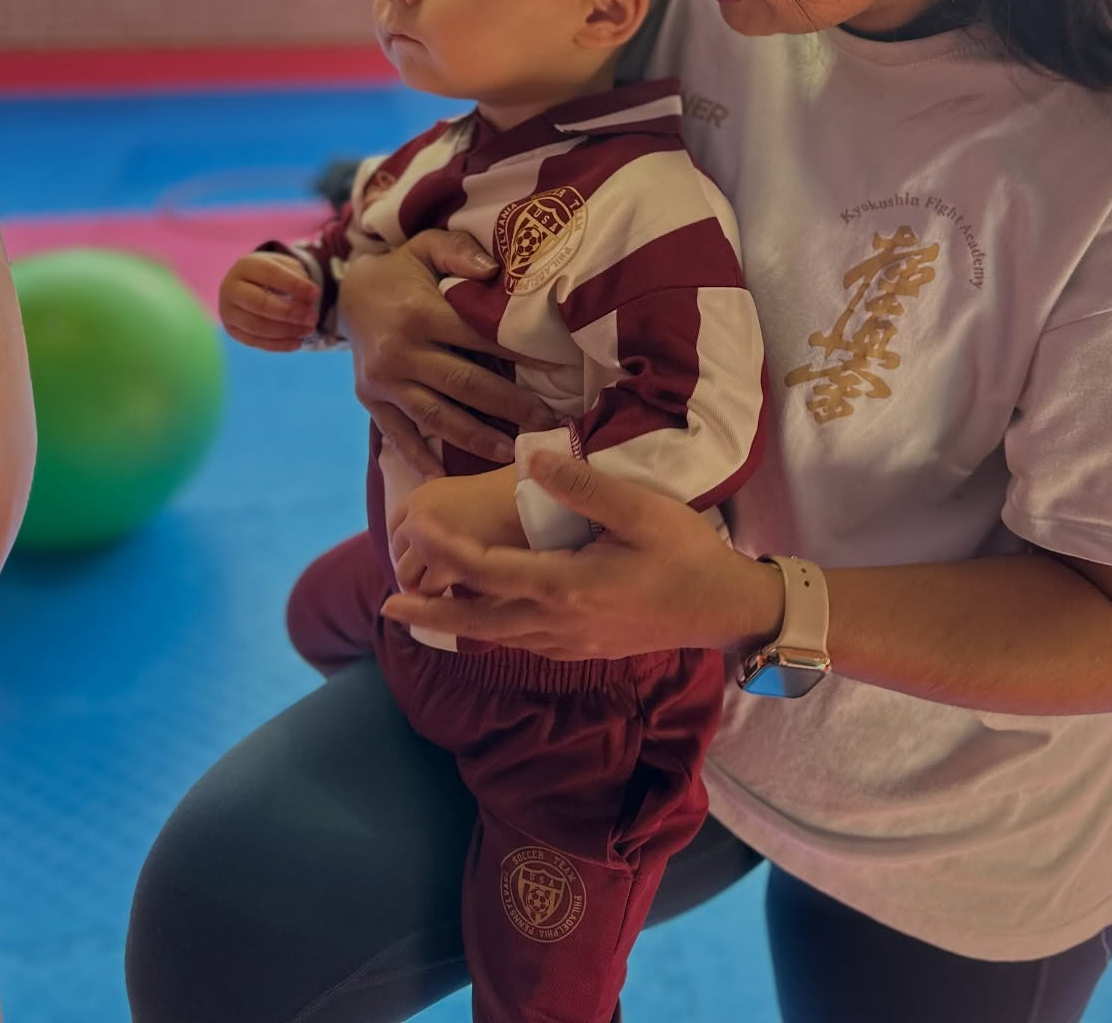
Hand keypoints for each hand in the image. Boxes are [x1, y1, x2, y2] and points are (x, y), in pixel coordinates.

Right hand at [218, 252, 319, 350]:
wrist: (250, 283)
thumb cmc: (274, 274)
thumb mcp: (287, 268)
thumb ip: (298, 280)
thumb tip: (309, 303)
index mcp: (246, 266)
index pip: (271, 275)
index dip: (295, 285)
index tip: (317, 294)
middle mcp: (231, 288)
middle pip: (259, 304)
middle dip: (290, 313)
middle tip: (313, 317)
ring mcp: (228, 311)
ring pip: (256, 326)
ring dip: (286, 331)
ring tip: (309, 329)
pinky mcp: (232, 329)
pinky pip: (254, 341)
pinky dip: (277, 345)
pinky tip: (297, 343)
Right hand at [340, 231, 557, 478]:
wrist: (342, 292)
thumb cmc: (400, 270)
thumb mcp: (426, 245)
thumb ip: (460, 252)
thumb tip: (492, 270)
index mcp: (420, 313)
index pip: (480, 339)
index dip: (520, 355)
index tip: (557, 372)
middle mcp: (400, 351)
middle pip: (465, 385)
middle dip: (510, 407)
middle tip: (548, 422)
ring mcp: (383, 381)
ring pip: (436, 416)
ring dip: (475, 438)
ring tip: (510, 453)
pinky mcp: (370, 400)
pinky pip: (398, 434)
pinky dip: (420, 457)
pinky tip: (445, 477)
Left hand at [381, 453, 784, 659]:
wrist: (724, 609)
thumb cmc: (687, 554)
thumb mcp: (642, 510)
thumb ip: (584, 487)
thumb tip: (531, 463)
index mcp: (566, 586)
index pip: (485, 571)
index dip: (444, 550)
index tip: (415, 528)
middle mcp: (558, 623)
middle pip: (478, 620)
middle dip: (429, 610)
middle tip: (387, 603)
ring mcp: (571, 642)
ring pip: (498, 637)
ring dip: (457, 622)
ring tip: (424, 610)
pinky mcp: (584, 648)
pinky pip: (523, 643)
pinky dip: (493, 630)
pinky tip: (487, 619)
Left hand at [389, 468, 526, 594]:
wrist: (534, 502)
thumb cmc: (512, 498)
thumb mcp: (468, 496)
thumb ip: (447, 516)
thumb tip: (428, 543)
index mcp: (422, 495)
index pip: (396, 525)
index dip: (407, 545)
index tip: (420, 556)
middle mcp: (418, 515)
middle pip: (397, 551)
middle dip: (412, 568)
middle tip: (430, 580)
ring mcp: (427, 540)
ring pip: (407, 574)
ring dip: (423, 583)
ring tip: (444, 590)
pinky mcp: (444, 565)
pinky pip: (430, 588)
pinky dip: (441, 594)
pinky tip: (459, 594)